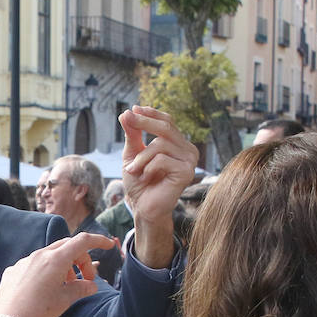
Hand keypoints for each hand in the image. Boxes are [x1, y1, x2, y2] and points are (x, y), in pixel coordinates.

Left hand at [0, 233, 111, 316]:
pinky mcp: (14, 271)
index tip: (108, 245)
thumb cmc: (38, 311)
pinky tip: (44, 289)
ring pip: (50, 255)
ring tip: (66, 285)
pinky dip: (45, 271)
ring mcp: (24, 262)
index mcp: (55, 260)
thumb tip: (92, 285)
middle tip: (87, 278)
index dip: (98, 241)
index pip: (82, 241)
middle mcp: (39, 255)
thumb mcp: (65, 300)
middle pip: (67, 247)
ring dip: (63, 266)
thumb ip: (81, 288)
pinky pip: (34, 264)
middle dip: (81, 259)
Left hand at [120, 105, 197, 269]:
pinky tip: (145, 177)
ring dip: (141, 157)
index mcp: (178, 144)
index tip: (133, 109)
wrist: (143, 207)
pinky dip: (147, 167)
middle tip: (128, 119)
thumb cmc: (139, 182)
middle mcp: (188, 150)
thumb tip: (127, 113)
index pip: (167, 121)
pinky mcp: (186, 173)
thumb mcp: (132, 154)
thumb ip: (132, 134)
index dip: (151, 114)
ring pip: (160, 144)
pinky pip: (162, 159)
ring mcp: (190, 161)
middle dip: (144, 122)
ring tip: (133, 170)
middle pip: (166, 127)